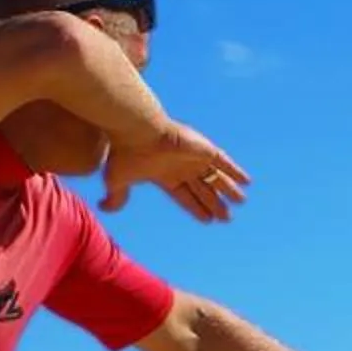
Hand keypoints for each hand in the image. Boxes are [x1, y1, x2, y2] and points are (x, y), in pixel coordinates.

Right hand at [101, 120, 251, 221]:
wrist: (135, 130)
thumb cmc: (125, 153)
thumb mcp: (118, 180)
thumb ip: (117, 196)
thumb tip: (105, 208)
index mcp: (164, 175)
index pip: (184, 196)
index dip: (196, 208)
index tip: (208, 220)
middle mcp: (181, 166)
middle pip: (203, 189)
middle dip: (215, 203)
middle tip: (227, 218)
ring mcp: (194, 157)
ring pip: (216, 177)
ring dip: (228, 190)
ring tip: (241, 202)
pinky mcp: (204, 149)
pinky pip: (224, 162)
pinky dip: (235, 172)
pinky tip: (246, 182)